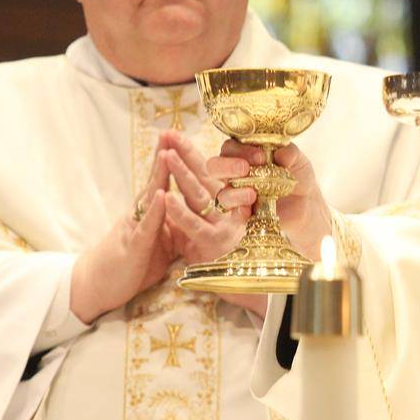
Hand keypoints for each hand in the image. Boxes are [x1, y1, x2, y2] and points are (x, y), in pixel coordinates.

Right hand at [70, 138, 175, 323]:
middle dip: (165, 157)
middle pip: (155, 181)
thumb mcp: (157, 243)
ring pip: (150, 198)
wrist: (96, 287)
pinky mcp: (135, 246)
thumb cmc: (130, 265)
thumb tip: (192, 217)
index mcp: (148, 214)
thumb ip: (171, 227)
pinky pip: (147, 226)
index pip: (161, 182)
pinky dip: (156, 211)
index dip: (171, 162)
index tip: (180, 139)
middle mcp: (141, 215)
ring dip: (160, 176)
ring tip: (168, 153)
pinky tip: (163, 195)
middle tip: (172, 132)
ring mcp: (136, 228)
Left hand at [159, 131, 249, 265]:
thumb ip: (206, 214)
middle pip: (205, 176)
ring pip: (200, 196)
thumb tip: (192, 194)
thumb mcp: (217, 231)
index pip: (207, 173)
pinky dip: (180, 212)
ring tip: (166, 155)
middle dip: (185, 153)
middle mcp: (228, 210)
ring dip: (182, 174)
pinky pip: (195, 225)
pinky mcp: (216, 244)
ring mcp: (223, 225)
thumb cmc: (233, 260)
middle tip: (170, 133)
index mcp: (225, 204)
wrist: (253, 286)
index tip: (174, 134)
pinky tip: (166, 197)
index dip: (190, 152)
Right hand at [207, 140, 332, 260]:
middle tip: (245, 169)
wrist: (307, 202)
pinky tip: (249, 210)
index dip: (240, 150)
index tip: (260, 156)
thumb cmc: (297, 174)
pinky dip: (239, 211)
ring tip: (252, 193)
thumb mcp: (299, 160)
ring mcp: (236, 194)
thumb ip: (291, 153)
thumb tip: (281, 154)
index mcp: (244, 153)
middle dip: (226, 166)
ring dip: (234, 193)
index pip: (230, 147)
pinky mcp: (242, 214)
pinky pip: (232, 215)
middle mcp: (234, 173)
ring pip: (222, 193)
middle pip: (214, 166)